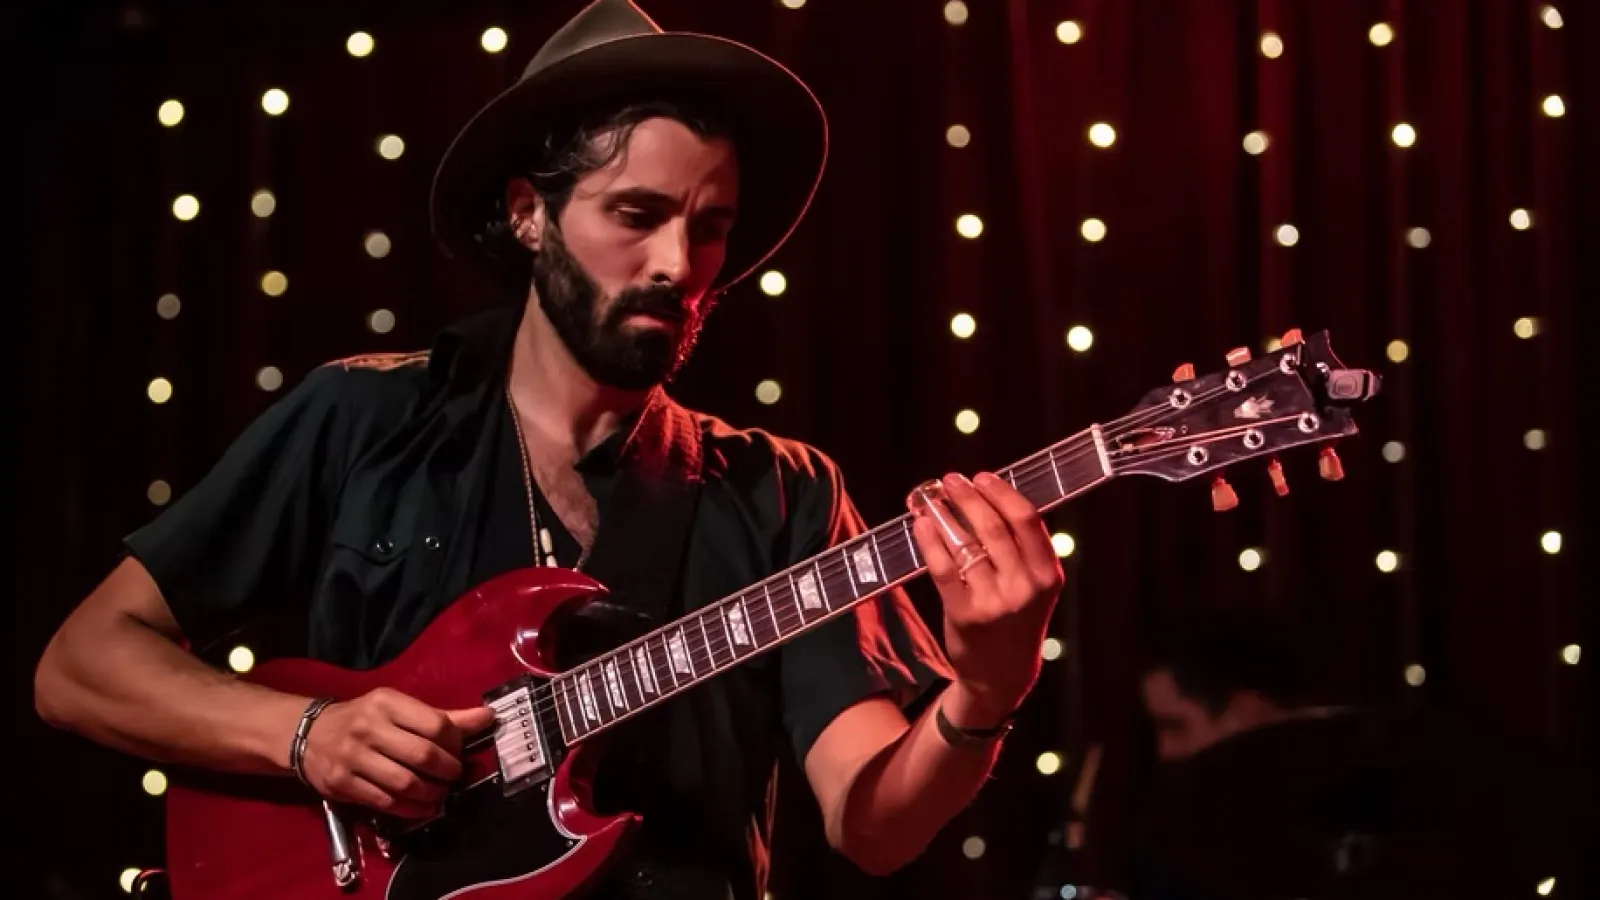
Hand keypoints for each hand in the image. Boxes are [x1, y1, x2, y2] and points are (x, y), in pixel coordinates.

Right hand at [298, 688, 495, 818]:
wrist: (308, 735)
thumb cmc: (364, 719)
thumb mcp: (399, 708)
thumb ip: (443, 717)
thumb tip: (488, 718)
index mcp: (387, 702)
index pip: (436, 725)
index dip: (456, 743)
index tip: (459, 751)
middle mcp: (368, 728)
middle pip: (424, 755)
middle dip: (448, 770)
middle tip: (454, 775)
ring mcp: (353, 757)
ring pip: (406, 783)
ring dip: (432, 794)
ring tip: (440, 793)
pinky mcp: (342, 784)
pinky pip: (386, 802)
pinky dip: (412, 809)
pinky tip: (424, 808)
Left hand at [911, 472, 1063, 725]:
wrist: (1003, 675)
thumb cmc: (1016, 620)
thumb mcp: (1033, 586)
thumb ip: (1020, 548)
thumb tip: (986, 496)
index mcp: (1047, 574)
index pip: (1027, 520)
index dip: (1002, 492)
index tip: (982, 477)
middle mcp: (1025, 587)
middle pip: (994, 526)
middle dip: (969, 496)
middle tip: (951, 480)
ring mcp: (994, 602)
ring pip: (966, 543)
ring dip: (945, 513)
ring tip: (932, 498)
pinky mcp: (965, 614)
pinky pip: (943, 567)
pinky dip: (929, 540)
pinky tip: (920, 524)